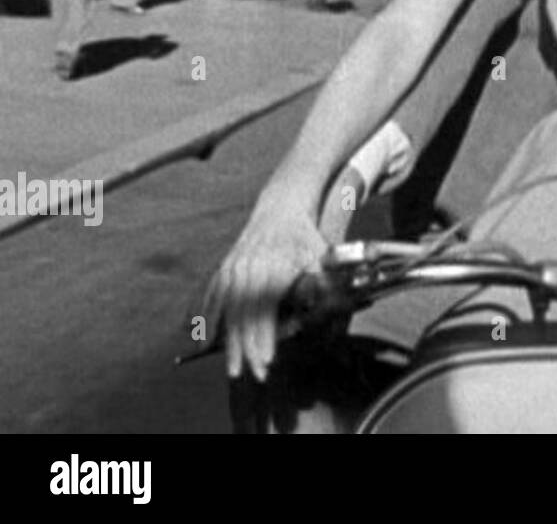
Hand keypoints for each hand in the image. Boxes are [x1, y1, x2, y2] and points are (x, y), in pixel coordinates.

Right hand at [203, 206, 327, 380]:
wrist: (282, 209)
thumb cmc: (305, 238)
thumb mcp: (320, 257)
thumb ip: (320, 284)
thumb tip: (324, 309)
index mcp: (272, 270)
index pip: (264, 314)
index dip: (264, 340)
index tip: (266, 363)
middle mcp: (248, 271)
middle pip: (243, 318)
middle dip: (246, 349)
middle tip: (249, 375)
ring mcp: (233, 269)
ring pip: (227, 312)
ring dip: (227, 341)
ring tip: (231, 367)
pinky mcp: (225, 267)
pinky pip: (212, 296)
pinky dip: (207, 317)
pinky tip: (203, 337)